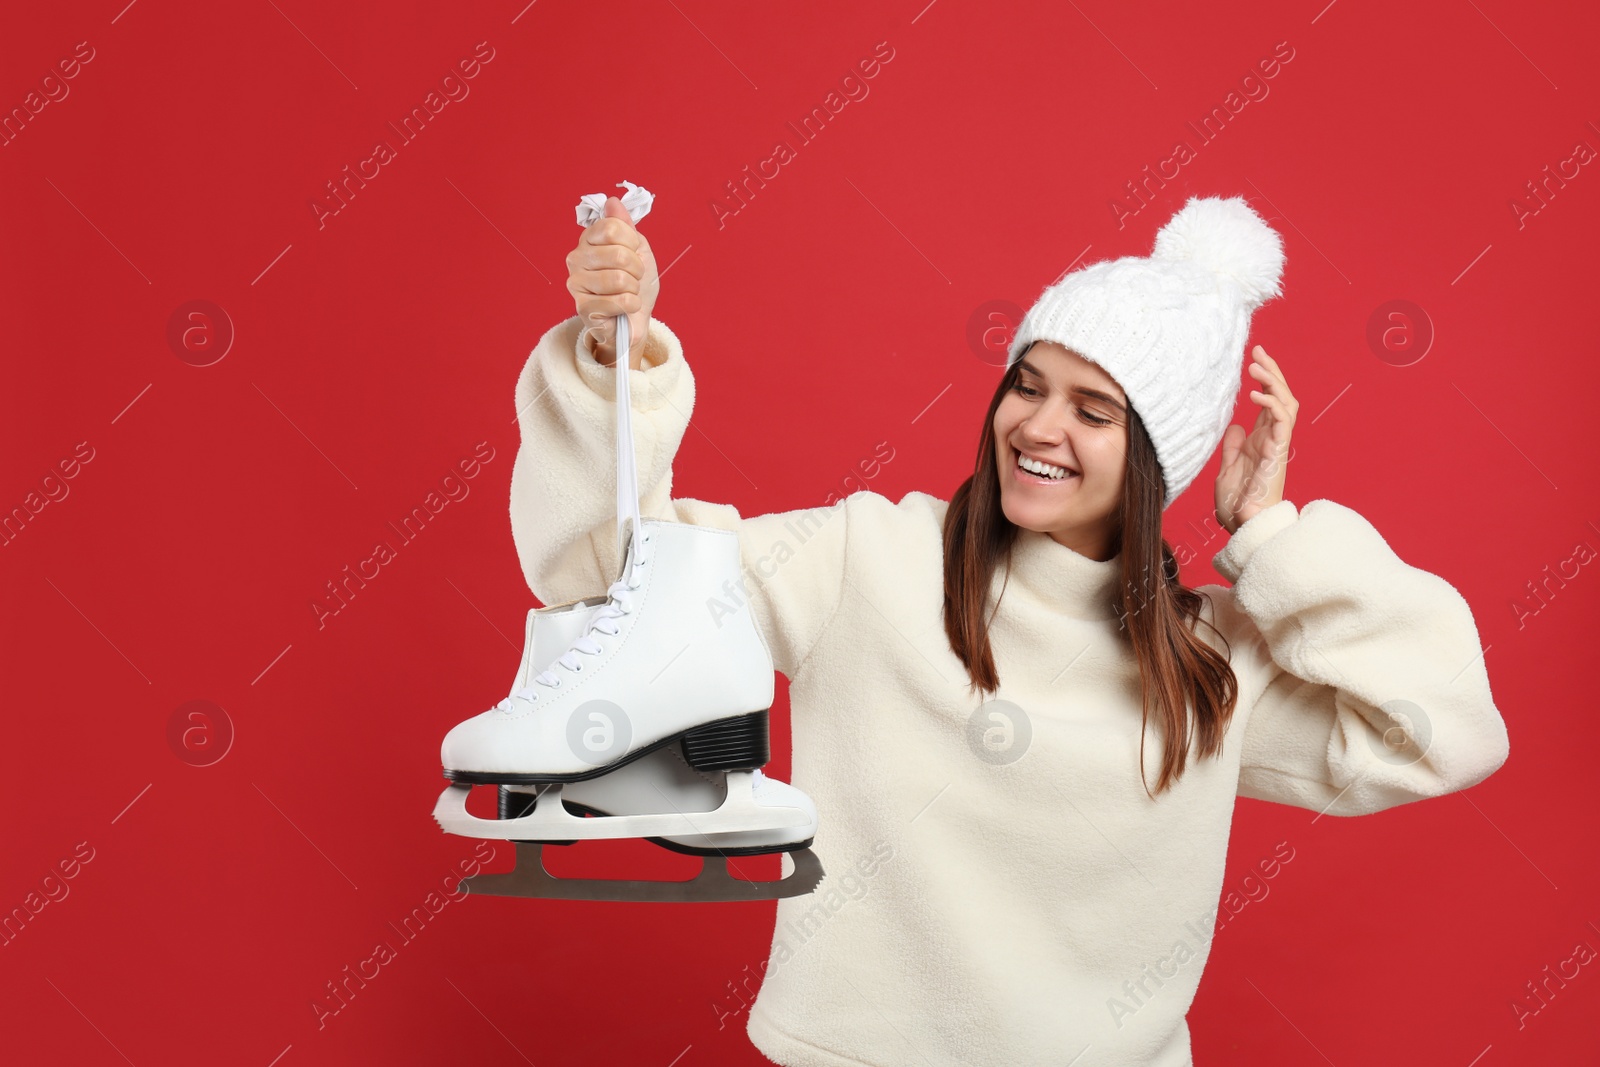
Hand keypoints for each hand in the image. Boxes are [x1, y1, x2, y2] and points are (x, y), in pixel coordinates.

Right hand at [566, 195, 659, 367]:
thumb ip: (625, 225)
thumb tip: (613, 202)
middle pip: (619, 254)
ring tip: (627, 292)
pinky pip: (619, 301)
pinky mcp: (582, 307)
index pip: (614, 228)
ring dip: (634, 289)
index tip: (633, 253)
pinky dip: (630, 305)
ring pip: (620, 279)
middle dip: (636, 270)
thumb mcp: (638, 248)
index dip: (633, 243)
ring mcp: (576, 282)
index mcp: (589, 239)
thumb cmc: (635, 283)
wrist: (635, 318)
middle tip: (632, 278)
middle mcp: (577, 257)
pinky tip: (623, 308)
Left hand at [1215, 345, 1295, 533]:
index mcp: (1262, 441)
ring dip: (1273, 382)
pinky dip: (1271, 404)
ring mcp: (1277, 445)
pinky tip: (1255, 394)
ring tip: (1256, 365)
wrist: (1242, 527)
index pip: (1268, 403)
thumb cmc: (1237, 505)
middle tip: (1258, 350)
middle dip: (1272, 371)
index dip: (1264, 380)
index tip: (1254, 358)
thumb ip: (1233, 447)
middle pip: (1281, 396)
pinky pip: (1282, 422)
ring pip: (1286, 404)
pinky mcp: (1277, 453)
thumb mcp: (1228, 470)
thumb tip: (1235, 426)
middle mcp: (1273, 439)